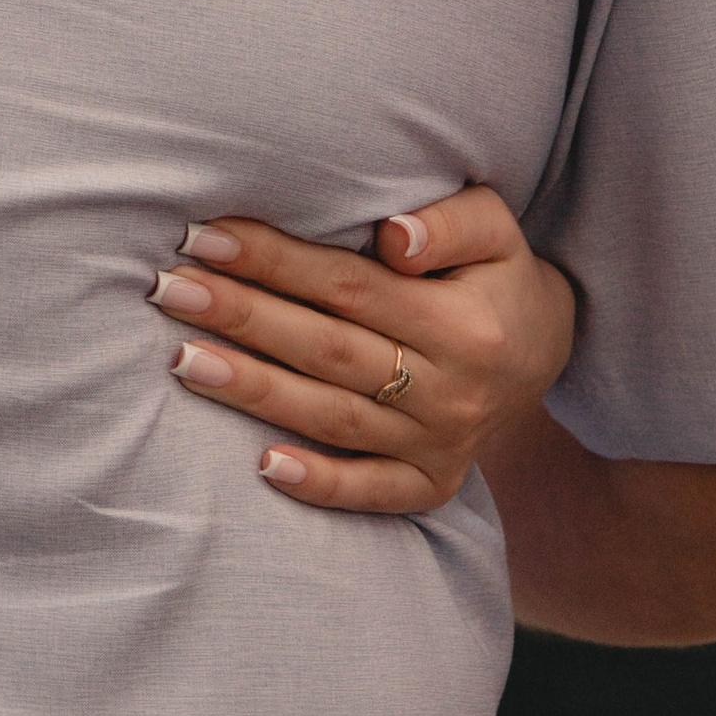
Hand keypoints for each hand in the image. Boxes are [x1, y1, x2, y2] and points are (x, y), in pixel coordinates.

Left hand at [151, 186, 576, 517]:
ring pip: (332, 418)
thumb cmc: (497, 272)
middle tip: (168, 289)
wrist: (547, 352)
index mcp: (465, 324)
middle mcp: (452, 391)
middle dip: (242, 318)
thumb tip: (395, 237)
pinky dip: (318, 484)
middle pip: (327, 351)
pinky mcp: (432, 485)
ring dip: (252, 391)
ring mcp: (441, 445)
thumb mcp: (495, 227)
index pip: (350, 288)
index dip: (275, 261)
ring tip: (181, 359)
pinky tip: (260, 465)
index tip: (205, 237)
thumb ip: (449, 223)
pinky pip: (371, 492)